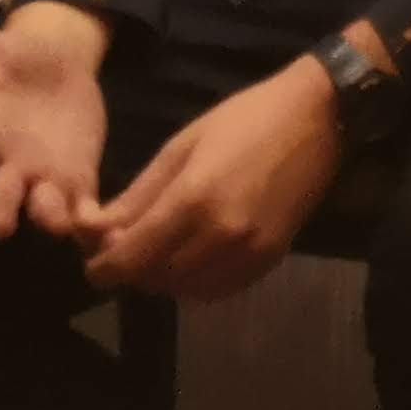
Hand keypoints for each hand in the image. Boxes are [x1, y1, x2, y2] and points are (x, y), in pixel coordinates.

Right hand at [0, 5, 110, 243]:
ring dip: (49, 217)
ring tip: (59, 224)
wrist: (58, 65)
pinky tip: (104, 226)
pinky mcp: (78, 179)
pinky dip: (90, 221)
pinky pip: (82, 209)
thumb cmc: (12, 61)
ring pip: (42, 208)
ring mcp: (45, 176)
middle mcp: (9, 163)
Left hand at [80, 66, 340, 299]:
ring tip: (159, 247)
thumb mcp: (181, 146)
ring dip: (161, 277)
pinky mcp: (269, 261)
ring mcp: (248, 253)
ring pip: (183, 290)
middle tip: (125, 244)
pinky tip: (191, 255)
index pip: (129, 260)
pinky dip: (194, 282)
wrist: (318, 119)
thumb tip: (93, 229)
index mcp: (192, 201)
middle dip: (130, 268)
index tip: (92, 261)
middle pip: (153, 279)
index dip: (101, 269)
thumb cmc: (244, 119)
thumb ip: (137, 195)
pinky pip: (216, 290)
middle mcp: (219, 237)